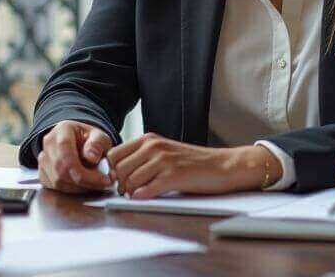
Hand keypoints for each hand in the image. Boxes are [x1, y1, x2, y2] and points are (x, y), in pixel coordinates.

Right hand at [37, 120, 114, 192]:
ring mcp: (43, 158)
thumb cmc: (90, 140)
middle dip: (84, 182)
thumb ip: (98, 144)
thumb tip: (91, 157)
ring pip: (57, 182)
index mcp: (62, 130)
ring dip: (79, 188)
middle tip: (103, 184)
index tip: (103, 179)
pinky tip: (84, 186)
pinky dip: (71, 191)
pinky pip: (54, 187)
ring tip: (95, 184)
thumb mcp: (100, 137)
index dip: (84, 172)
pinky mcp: (42, 172)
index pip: (67, 154)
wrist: (80, 143)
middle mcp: (49, 143)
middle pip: (61, 170)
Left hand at [104, 133, 278, 198]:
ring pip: (129, 181)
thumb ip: (142, 157)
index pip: (113, 154)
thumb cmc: (193, 162)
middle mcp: (153, 146)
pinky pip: (146, 190)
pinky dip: (142, 197)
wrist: (222, 165)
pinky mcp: (173, 176)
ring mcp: (163, 161)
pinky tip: (147, 196)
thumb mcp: (164, 151)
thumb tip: (117, 173)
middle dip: (120, 183)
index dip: (112, 170)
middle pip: (118, 169)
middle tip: (128, 191)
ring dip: (130, 192)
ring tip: (139, 194)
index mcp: (149, 139)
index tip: (119, 179)